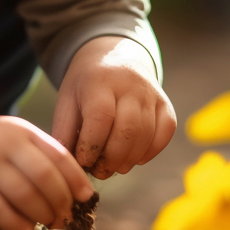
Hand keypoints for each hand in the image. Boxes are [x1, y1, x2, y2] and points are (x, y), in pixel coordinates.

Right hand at [0, 115, 94, 229]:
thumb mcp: (18, 139)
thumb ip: (44, 158)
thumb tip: (78, 193)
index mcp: (24, 132)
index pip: (59, 155)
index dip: (76, 180)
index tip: (86, 198)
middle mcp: (4, 143)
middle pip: (43, 176)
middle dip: (60, 202)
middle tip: (65, 217)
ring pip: (22, 194)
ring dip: (40, 214)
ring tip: (46, 223)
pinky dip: (15, 224)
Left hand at [53, 36, 174, 178]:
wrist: (112, 58)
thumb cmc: (85, 87)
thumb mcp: (66, 102)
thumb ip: (64, 133)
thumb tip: (68, 167)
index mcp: (100, 81)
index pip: (100, 117)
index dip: (91, 146)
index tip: (83, 162)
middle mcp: (130, 84)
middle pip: (127, 129)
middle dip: (112, 159)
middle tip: (99, 171)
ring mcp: (151, 93)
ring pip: (146, 135)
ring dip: (130, 160)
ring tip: (114, 167)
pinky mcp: (165, 103)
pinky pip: (165, 132)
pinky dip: (151, 152)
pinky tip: (135, 158)